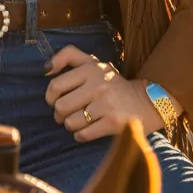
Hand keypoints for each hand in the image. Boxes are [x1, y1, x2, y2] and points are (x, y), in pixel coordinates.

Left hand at [44, 45, 164, 141]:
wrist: (147, 101)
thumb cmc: (111, 83)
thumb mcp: (93, 62)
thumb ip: (68, 56)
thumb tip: (45, 68)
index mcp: (91, 68)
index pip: (56, 85)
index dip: (50, 97)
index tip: (54, 101)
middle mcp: (98, 85)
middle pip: (61, 107)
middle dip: (60, 114)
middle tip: (66, 114)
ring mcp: (106, 105)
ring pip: (70, 123)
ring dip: (71, 125)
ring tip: (79, 121)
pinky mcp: (113, 123)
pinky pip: (83, 135)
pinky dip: (80, 135)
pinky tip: (87, 130)